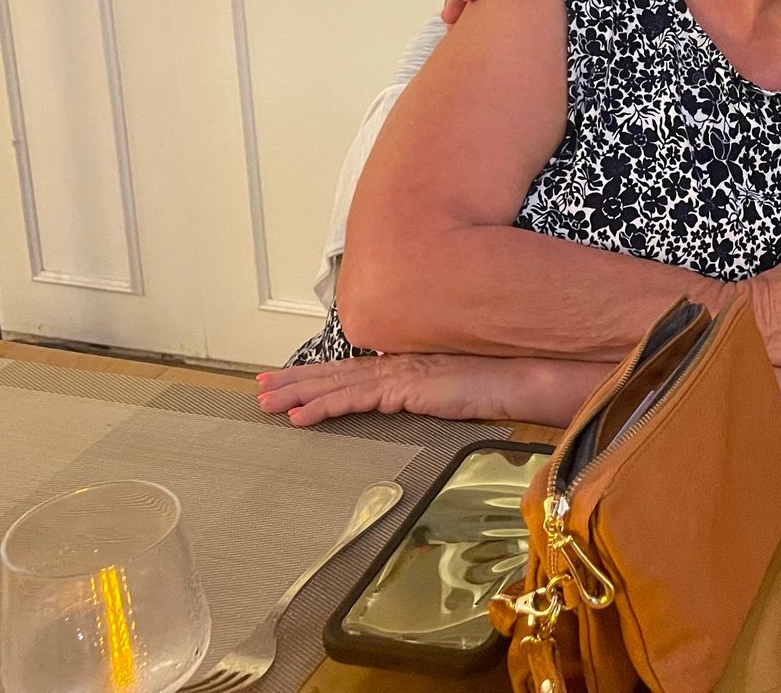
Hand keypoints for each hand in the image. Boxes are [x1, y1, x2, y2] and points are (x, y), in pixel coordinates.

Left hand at [257, 353, 514, 426]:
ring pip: (335, 383)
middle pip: (334, 372)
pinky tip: (300, 416)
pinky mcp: (403, 387)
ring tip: (266, 402)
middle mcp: (396, 363)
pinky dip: (323, 407)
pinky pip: (354, 400)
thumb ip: (427, 399)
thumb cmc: (495, 389)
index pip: (351, 371)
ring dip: (297, 392)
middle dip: (294, 379)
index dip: (316, 375)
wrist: (520, 380)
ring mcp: (398, 373)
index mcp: (405, 365)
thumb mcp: (452, 396)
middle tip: (260, 387)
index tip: (288, 380)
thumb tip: (415, 408)